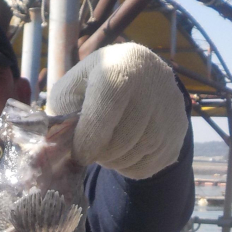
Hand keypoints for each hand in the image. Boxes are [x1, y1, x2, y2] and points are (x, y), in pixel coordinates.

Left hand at [48, 42, 188, 178]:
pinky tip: (123, 151)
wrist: (138, 77)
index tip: (79, 153)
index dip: (89, 139)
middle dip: (101, 153)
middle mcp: (153, 80)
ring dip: (114, 161)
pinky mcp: (179, 129)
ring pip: (138, 154)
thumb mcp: (71, 90)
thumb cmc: (93, 86)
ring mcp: (171, 106)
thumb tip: (52, 149)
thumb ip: (58, 115)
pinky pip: (151, 164)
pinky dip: (130, 167)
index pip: (107, 108)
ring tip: (106, 147)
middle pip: (123, 138)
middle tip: (92, 149)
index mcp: (122, 64)